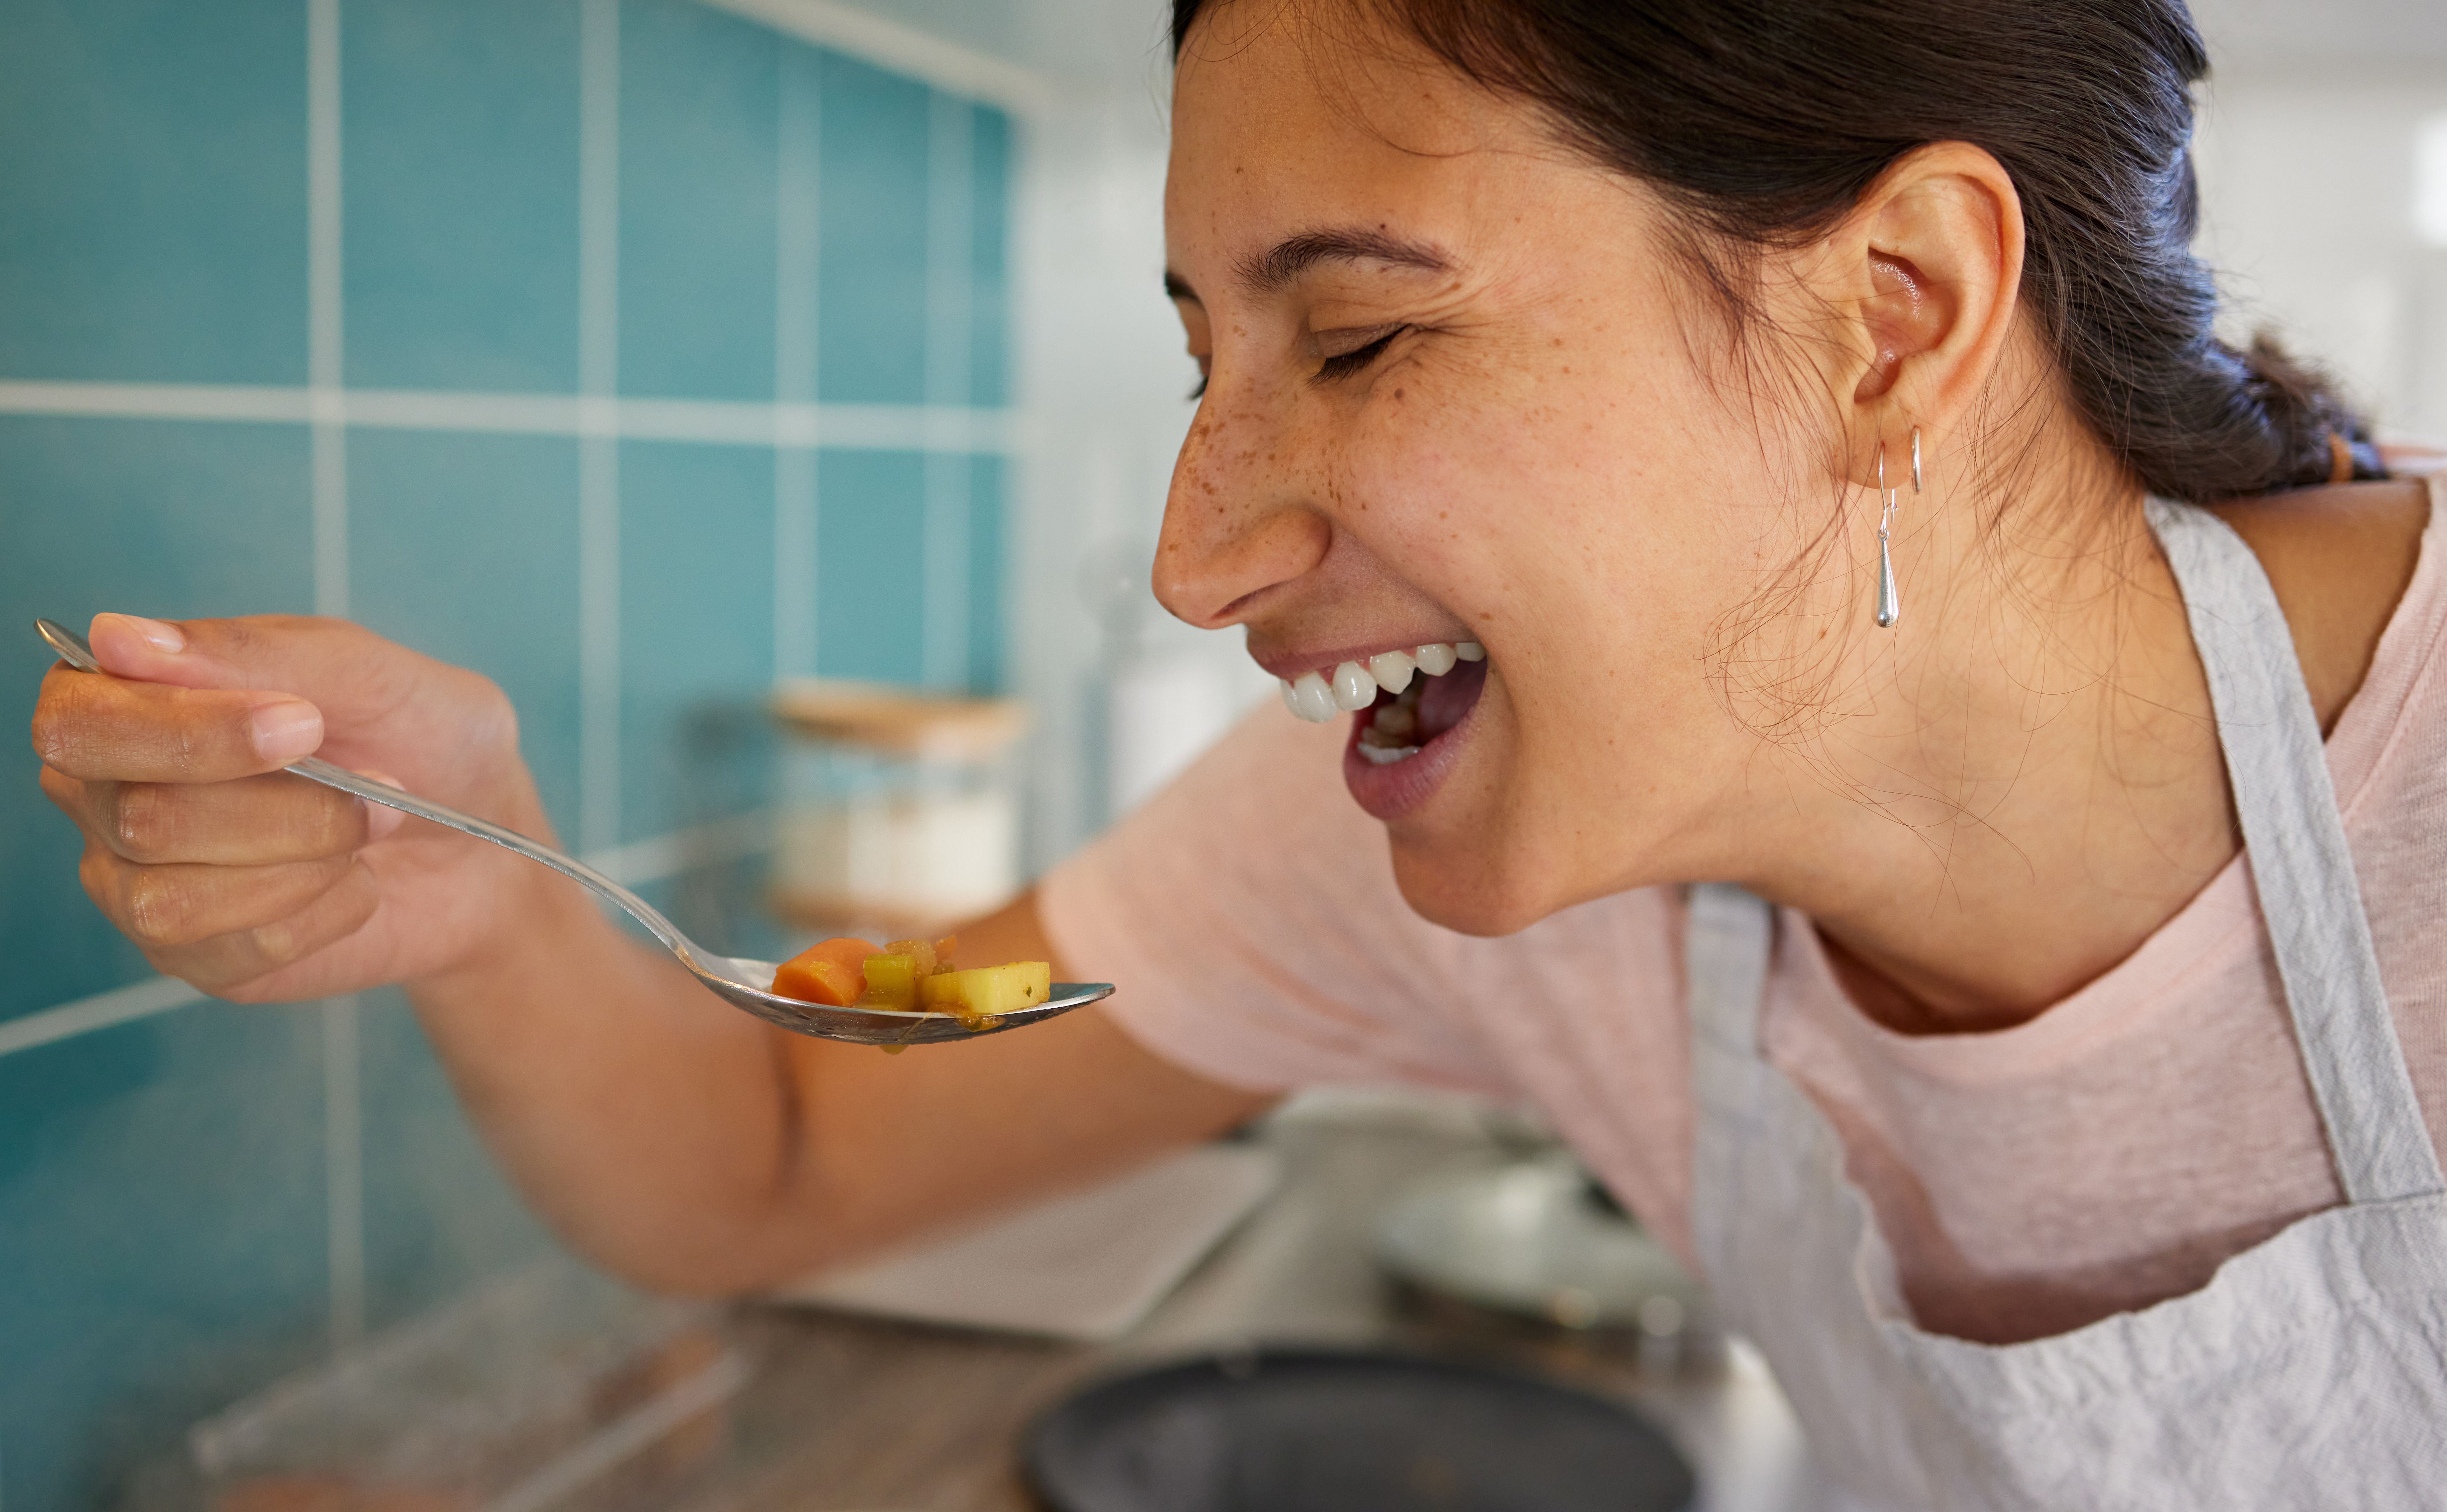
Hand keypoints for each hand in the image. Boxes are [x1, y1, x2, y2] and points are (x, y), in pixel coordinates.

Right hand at [31, 613, 558, 1001]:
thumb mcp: (374, 675)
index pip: (81, 719)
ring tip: (371, 827)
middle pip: (137, 816)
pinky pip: (236, 947)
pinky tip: (356, 882)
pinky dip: (323, 911)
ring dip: (308, 858)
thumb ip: (256, 652)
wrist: (485, 843)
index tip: (304, 722)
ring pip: (177, 897)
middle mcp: (110, 794)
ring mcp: (139, 884)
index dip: (186, 730)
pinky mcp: (193, 956)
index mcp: (132, 702)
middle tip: (375, 786)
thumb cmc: (423, 741)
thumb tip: (121, 639)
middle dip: (281, 806)